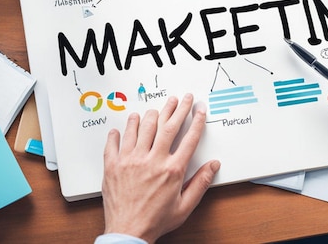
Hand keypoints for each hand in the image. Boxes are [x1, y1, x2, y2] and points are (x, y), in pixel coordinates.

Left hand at [101, 94, 219, 241]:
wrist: (128, 232)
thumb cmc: (155, 221)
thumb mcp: (185, 206)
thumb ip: (201, 183)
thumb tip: (213, 165)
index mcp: (172, 170)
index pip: (188, 138)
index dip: (196, 121)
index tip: (199, 110)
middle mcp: (152, 160)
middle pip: (167, 126)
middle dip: (177, 108)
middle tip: (182, 98)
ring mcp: (131, 160)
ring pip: (141, 127)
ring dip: (150, 115)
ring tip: (155, 108)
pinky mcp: (114, 165)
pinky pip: (115, 142)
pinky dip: (120, 131)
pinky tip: (124, 126)